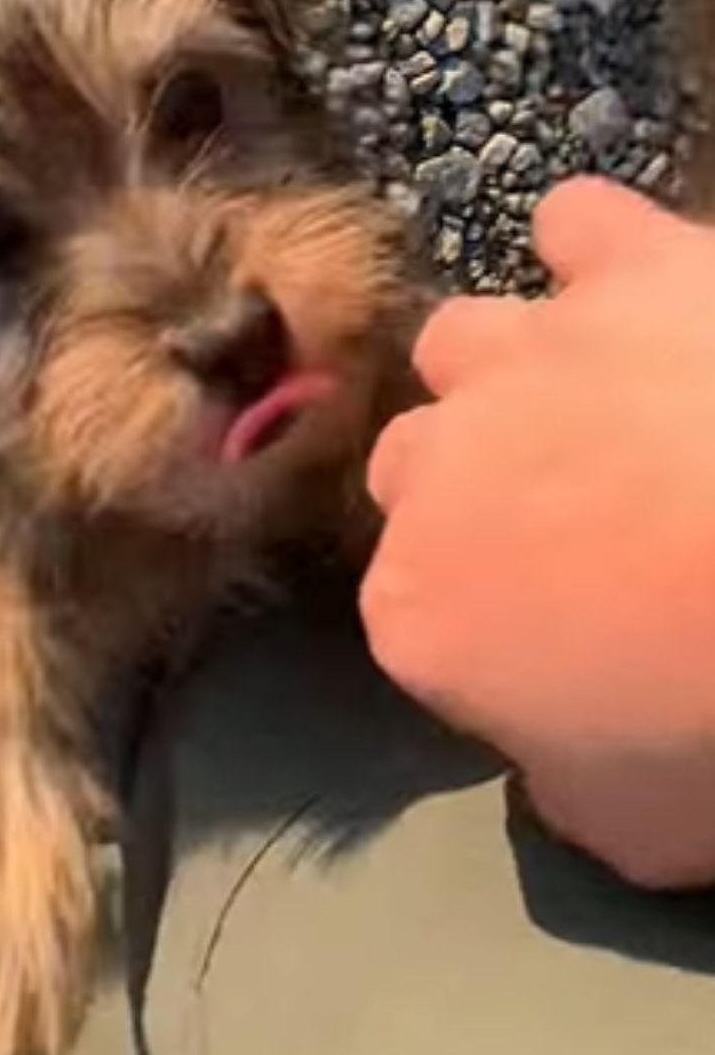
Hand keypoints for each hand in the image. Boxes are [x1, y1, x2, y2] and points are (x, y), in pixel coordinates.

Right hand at [361, 178, 714, 887]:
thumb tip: (557, 757)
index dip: (487, 632)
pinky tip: (640, 289)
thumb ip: (565, 786)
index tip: (566, 656)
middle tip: (584, 537)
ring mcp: (522, 354)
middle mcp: (433, 470)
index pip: (415, 620)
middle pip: (415, 472)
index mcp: (417, 610)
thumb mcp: (638, 829)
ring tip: (598, 409)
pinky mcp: (629, 266)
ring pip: (461, 343)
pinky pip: (579, 225)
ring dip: (508, 376)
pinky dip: (601, 255)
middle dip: (474, 498)